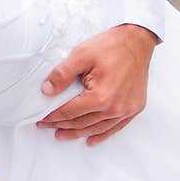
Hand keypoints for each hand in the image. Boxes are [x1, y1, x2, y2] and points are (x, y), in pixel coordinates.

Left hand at [36, 25, 158, 146]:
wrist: (137, 41)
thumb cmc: (111, 46)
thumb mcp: (80, 55)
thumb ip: (62, 75)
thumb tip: (46, 91)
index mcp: (100, 97)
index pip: (70, 112)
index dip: (53, 117)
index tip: (42, 119)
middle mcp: (114, 108)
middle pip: (82, 123)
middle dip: (62, 126)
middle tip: (47, 127)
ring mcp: (126, 110)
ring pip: (97, 128)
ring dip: (79, 133)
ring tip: (63, 134)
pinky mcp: (134, 108)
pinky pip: (115, 127)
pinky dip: (102, 134)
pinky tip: (91, 139)